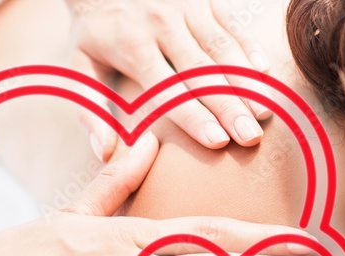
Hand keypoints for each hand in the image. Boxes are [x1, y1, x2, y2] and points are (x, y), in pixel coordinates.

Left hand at [66, 0, 272, 159]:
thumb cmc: (96, 32)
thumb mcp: (79, 64)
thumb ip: (90, 109)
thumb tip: (104, 152)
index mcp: (130, 45)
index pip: (167, 88)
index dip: (193, 116)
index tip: (218, 142)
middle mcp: (160, 24)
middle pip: (202, 72)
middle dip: (229, 106)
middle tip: (251, 138)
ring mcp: (185, 8)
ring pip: (222, 49)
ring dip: (246, 82)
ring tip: (266, 114)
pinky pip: (232, 25)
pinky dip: (250, 48)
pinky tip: (265, 75)